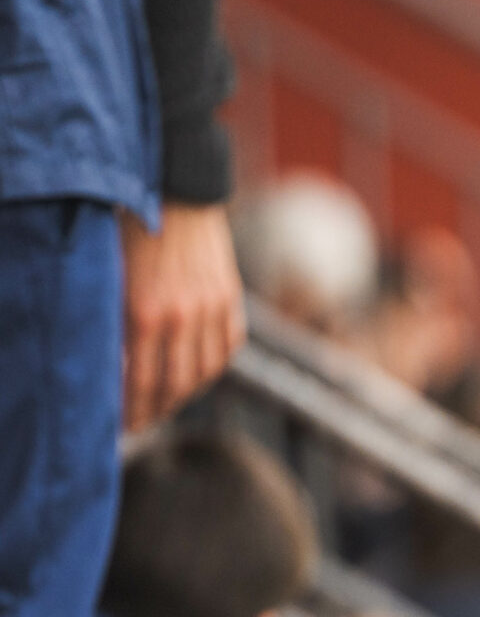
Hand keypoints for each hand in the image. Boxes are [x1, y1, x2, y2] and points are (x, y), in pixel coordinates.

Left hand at [121, 203, 246, 430]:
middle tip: (142, 423)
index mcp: (144, 312)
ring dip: (186, 393)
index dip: (133, 411)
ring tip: (168, 401)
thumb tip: (116, 363)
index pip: (141, 382)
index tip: (123, 427)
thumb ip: (115, 320)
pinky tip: (198, 371)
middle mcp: (182, 317)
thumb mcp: (111, 274)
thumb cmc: (130, 226)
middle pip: (175, 386)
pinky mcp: (231, 298)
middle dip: (157, 410)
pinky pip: (227, 347)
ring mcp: (211, 309)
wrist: (177, 189)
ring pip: (205, 372)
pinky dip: (213, 365)